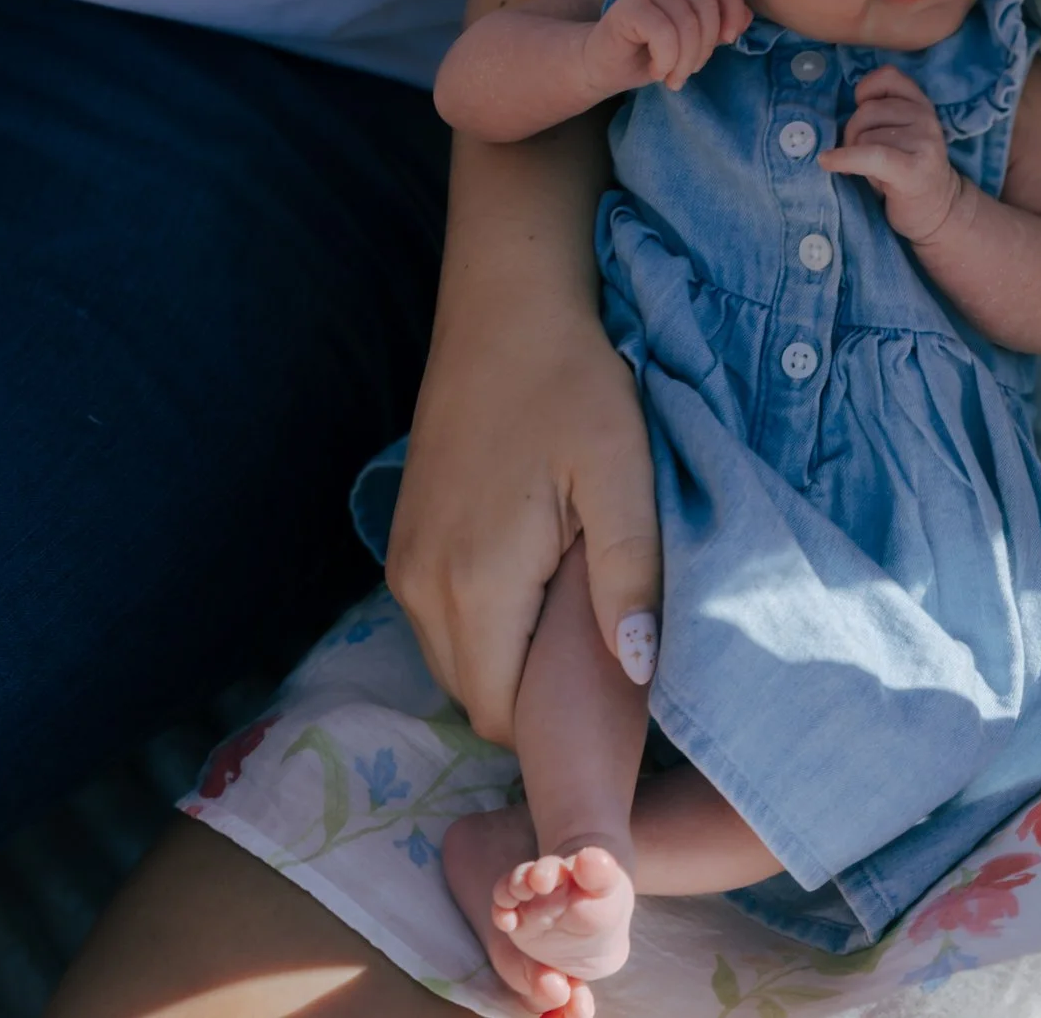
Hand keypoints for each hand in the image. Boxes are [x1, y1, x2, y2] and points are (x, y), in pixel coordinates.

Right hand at [387, 302, 659, 748]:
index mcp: (476, 582)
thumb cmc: (572, 387)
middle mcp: (421, 588)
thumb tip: (637, 669)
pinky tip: (538, 592)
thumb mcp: (621, 474)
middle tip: (607, 664)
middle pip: (477, 700)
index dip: (559, 728)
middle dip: (538, 704)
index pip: (504, 715)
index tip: (616, 706)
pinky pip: (441, 626)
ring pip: (456, 666)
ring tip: (577, 622)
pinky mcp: (403, 545)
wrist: (505, 313)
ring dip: (511, 666)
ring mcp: (403, 566)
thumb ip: (629, 574)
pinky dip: (486, 633)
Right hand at [584, 0, 750, 94]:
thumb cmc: (648, 55)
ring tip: (673, 76)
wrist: (603, 67)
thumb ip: (716, 28)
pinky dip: (666, 60)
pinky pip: (664, 34)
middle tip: (689, 71)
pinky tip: (656, 69)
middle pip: (707, 7)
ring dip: (684, 61)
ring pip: (686, 24)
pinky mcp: (627, 8)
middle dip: (705, 48)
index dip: (734, 12)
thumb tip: (748, 17)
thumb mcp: (691, 43)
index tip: (729, 41)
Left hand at [820, 66, 967, 241]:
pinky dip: (844, 159)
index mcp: (921, 104)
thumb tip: (835, 116)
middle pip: (866, 111)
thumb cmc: (908, 171)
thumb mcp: (900, 134)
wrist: (939, 210)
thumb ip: (881, 114)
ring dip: (856, 156)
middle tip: (859, 158)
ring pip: (864, 136)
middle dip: (852, 134)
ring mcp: (923, 142)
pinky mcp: (912, 168)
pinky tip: (829, 163)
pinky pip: (869, 155)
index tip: (860, 112)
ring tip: (872, 172)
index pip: (887, 76)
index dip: (866, 91)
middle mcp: (925, 118)